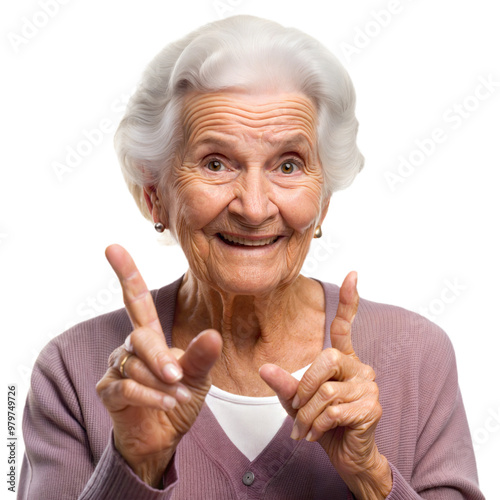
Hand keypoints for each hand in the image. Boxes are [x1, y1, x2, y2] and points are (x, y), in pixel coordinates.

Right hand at [96, 244, 221, 486]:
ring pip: (134, 365)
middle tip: (179, 377)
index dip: (127, 274)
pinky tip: (166, 404)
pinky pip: (126, 387)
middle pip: (140, 336)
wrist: (162, 436)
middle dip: (160, 358)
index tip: (112, 247)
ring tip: (177, 396)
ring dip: (160, 383)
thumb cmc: (178, 400)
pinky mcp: (108, 391)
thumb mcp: (198, 377)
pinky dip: (150, 396)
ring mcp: (117, 368)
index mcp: (151, 336)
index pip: (136, 300)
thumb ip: (201, 357)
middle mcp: (130, 347)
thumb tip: (212, 335)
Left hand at [259, 272, 391, 498]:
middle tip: (296, 410)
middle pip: (325, 360)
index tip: (352, 274)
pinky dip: (317, 426)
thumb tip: (264, 368)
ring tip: (304, 430)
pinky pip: (334, 411)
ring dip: (306, 415)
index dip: (348, 301)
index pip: (345, 327)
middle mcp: (360, 368)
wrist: (346, 457)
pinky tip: (317, 435)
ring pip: (325, 391)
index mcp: (343, 361)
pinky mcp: (371, 408)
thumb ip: (285, 384)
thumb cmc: (322, 424)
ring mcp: (369, 387)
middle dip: (303, 388)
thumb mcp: (296, 402)